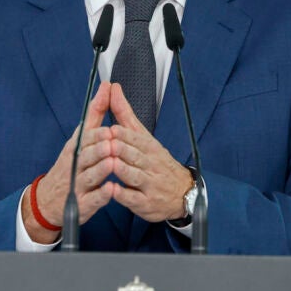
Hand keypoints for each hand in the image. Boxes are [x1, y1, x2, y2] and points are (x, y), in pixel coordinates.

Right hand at [20, 82, 117, 243]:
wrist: (48, 201)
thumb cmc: (71, 165)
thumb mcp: (80, 138)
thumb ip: (95, 113)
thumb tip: (107, 86)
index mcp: (75, 147)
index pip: (84, 137)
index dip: (96, 133)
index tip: (108, 129)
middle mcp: (75, 164)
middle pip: (85, 155)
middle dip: (98, 148)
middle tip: (111, 143)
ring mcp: (78, 185)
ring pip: (89, 176)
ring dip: (100, 169)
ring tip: (111, 162)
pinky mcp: (82, 204)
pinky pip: (91, 200)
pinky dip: (101, 196)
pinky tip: (110, 191)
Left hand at [107, 82, 193, 222]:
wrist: (182, 192)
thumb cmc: (156, 161)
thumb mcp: (143, 136)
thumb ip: (125, 114)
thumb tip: (113, 88)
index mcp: (149, 147)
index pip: (136, 138)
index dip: (124, 135)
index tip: (111, 129)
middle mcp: (150, 164)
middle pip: (135, 155)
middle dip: (122, 150)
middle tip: (108, 145)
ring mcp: (149, 184)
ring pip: (134, 176)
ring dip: (122, 170)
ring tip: (110, 164)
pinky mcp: (145, 203)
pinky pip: (133, 198)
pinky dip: (123, 195)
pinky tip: (112, 190)